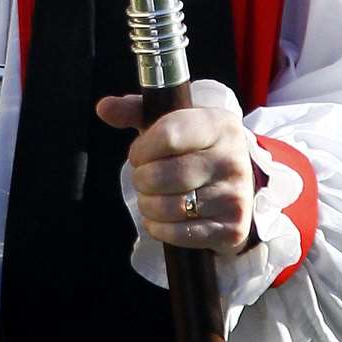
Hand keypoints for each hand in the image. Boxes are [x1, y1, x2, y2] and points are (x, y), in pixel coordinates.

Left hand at [96, 95, 254, 253]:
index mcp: (219, 125)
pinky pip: (180, 234)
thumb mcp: (172, 121)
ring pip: (171, 207)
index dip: (142, 148)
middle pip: (166, 175)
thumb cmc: (195, 147)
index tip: (138, 154)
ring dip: (148, 205)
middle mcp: (232, 160)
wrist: (239, 182)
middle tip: (142, 178)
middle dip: (142, 179)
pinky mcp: (232, 229)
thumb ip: (136, 111)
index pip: (169, 135)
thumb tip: (103, 108)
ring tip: (150, 197)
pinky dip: (160, 228)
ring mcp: (235, 196)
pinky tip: (161, 218)